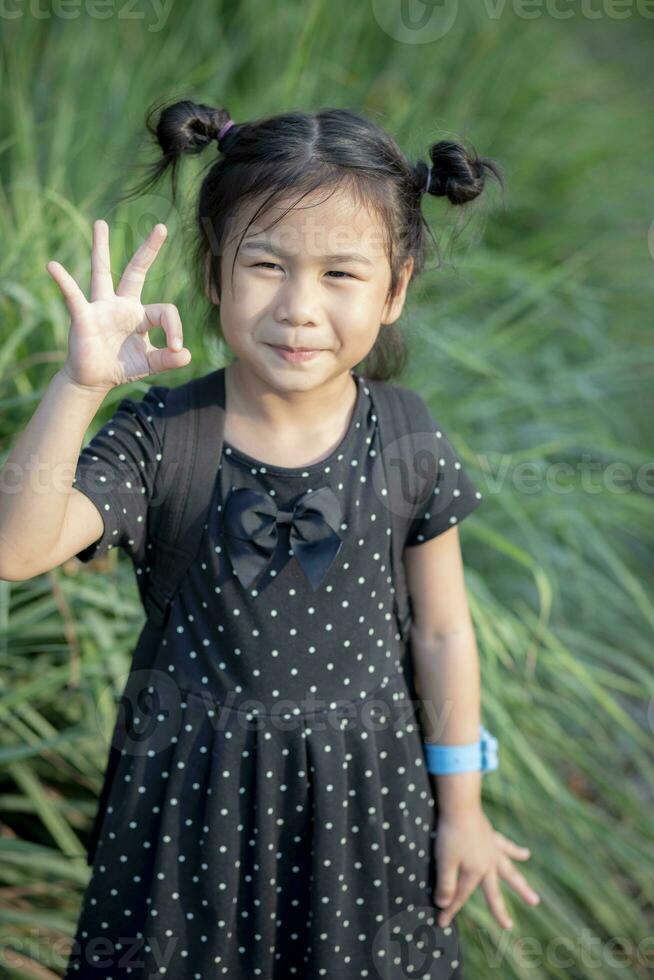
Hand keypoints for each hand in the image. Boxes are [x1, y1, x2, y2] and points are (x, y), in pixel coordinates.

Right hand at [47, 219, 191, 392]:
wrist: (94, 380)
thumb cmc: (122, 367)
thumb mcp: (149, 364)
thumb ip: (168, 359)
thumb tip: (186, 355)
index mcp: (142, 315)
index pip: (165, 311)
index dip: (174, 328)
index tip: (175, 348)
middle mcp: (122, 305)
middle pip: (136, 272)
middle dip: (148, 251)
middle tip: (161, 227)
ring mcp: (101, 308)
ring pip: (101, 273)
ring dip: (101, 249)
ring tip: (100, 224)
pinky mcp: (83, 317)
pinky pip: (73, 296)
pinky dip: (64, 281)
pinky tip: (53, 266)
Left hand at [433, 805, 540, 929]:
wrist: (461, 806)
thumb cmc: (451, 834)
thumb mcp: (444, 862)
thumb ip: (445, 885)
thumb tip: (444, 905)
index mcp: (475, 873)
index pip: (460, 896)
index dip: (450, 910)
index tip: (441, 923)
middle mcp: (488, 865)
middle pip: (493, 892)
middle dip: (498, 910)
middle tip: (508, 927)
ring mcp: (493, 851)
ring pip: (509, 873)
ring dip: (521, 887)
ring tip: (534, 900)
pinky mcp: (492, 837)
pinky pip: (506, 846)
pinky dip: (516, 850)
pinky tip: (526, 854)